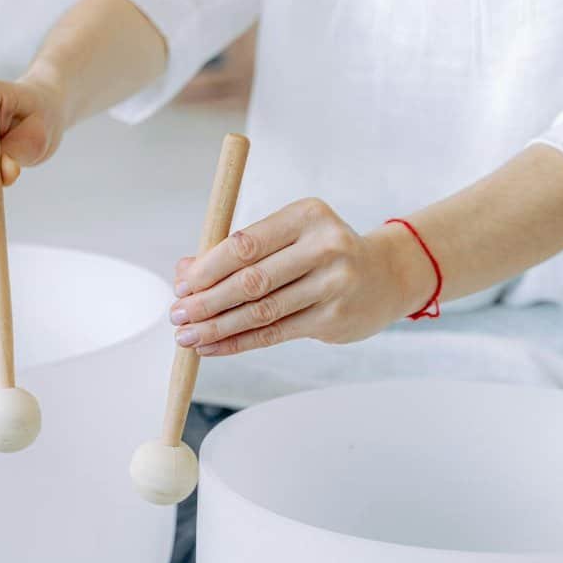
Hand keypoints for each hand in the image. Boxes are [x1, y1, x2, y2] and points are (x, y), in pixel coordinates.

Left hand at [169, 198, 435, 355]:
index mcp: (306, 215)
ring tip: (187, 336)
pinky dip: (238, 342)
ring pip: (262, 311)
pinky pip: (275, 333)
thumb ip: (235, 252)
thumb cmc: (320, 253)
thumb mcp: (285, 238)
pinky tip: (213, 347)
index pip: (245, 243)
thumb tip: (182, 272)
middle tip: (177, 315)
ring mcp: (333, 283)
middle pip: (251, 280)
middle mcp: (324, 246)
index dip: (208, 268)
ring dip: (217, 327)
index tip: (181, 285)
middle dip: (207, 301)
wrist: (385, 276)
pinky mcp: (334, 317)